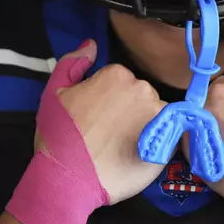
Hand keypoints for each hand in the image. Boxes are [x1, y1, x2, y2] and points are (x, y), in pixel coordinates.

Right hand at [35, 40, 167, 203]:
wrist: (70, 178)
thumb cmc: (59, 136)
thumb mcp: (54, 93)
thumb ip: (73, 63)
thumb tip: (91, 44)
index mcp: (118, 74)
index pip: (122, 81)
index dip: (110, 100)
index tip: (100, 116)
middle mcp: (143, 89)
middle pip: (142, 96)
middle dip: (130, 110)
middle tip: (111, 133)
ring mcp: (158, 115)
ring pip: (156, 115)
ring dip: (145, 126)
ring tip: (124, 147)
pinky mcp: (169, 141)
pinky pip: (168, 136)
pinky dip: (157, 143)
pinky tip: (138, 155)